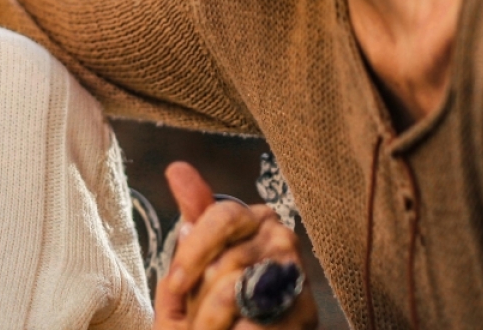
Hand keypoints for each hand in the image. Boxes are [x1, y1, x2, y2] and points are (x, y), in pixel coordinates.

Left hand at [154, 162, 316, 329]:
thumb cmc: (211, 315)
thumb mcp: (192, 270)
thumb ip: (192, 224)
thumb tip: (178, 169)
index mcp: (255, 221)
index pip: (224, 216)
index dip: (193, 252)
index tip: (175, 285)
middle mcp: (282, 241)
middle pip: (229, 259)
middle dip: (201, 298)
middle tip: (194, 321)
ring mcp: (298, 278)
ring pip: (239, 291)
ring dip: (212, 320)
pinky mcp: (307, 313)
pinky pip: (255, 322)